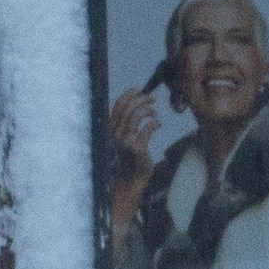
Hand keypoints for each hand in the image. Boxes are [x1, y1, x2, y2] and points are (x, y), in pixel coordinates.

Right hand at [104, 84, 158, 231]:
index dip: (129, 94)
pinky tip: (158, 124)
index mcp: (110, 128)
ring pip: (136, 116)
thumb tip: (135, 105)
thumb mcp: (124, 138)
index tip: (139, 89)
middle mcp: (115, 133)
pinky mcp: (137, 148)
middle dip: (141, 99)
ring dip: (148, 110)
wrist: (131, 179)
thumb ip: (125, 124)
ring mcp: (125, 140)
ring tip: (155, 113)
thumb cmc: (130, 158)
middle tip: (152, 99)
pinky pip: (147, 128)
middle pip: (128, 108)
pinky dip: (155, 123)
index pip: (118, 105)